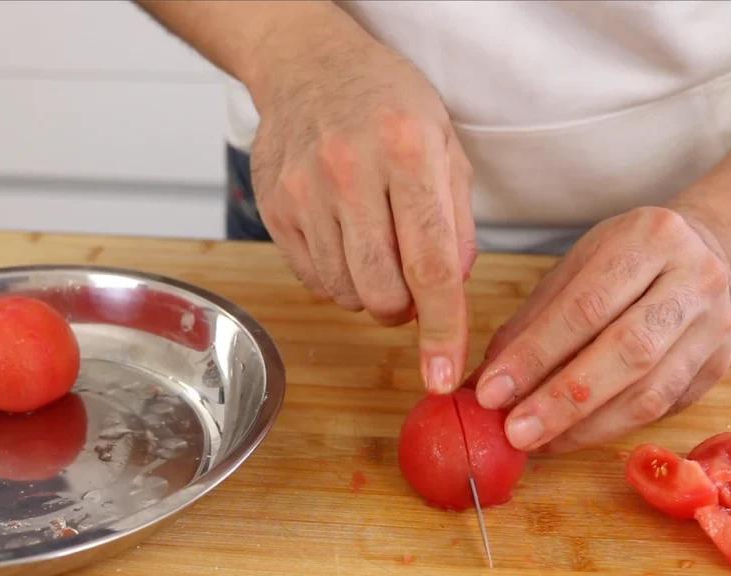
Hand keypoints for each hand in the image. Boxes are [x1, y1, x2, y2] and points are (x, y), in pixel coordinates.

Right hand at [249, 28, 474, 391]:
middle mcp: (349, 173)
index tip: (443, 374)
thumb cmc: (387, 102)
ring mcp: (303, 192)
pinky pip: (313, 278)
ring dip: (371, 292)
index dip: (443, 329)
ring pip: (345, 292)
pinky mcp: (274, 208)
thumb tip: (453, 290)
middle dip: (406, 310)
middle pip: (382, 292)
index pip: (432, 265)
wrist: (308, 65)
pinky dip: (339, 278)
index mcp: (407, 152)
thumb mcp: (445, 144)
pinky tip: (346, 240)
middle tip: (413, 284)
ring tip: (377, 249)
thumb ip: (457, 221)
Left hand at [474, 207, 730, 452]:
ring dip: (586, 427)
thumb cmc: (625, 261)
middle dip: (563, 400)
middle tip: (515, 432)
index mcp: (651, 240)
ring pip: (650, 393)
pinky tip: (571, 437)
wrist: (707, 252)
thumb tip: (487, 381)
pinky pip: (661, 410)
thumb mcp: (575, 268)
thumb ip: (533, 321)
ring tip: (538, 444)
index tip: (491, 392)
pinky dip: (611, 428)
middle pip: (627, 352)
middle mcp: (695, 280)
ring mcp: (715, 327)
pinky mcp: (719, 367)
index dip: (535, 354)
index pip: (586, 306)